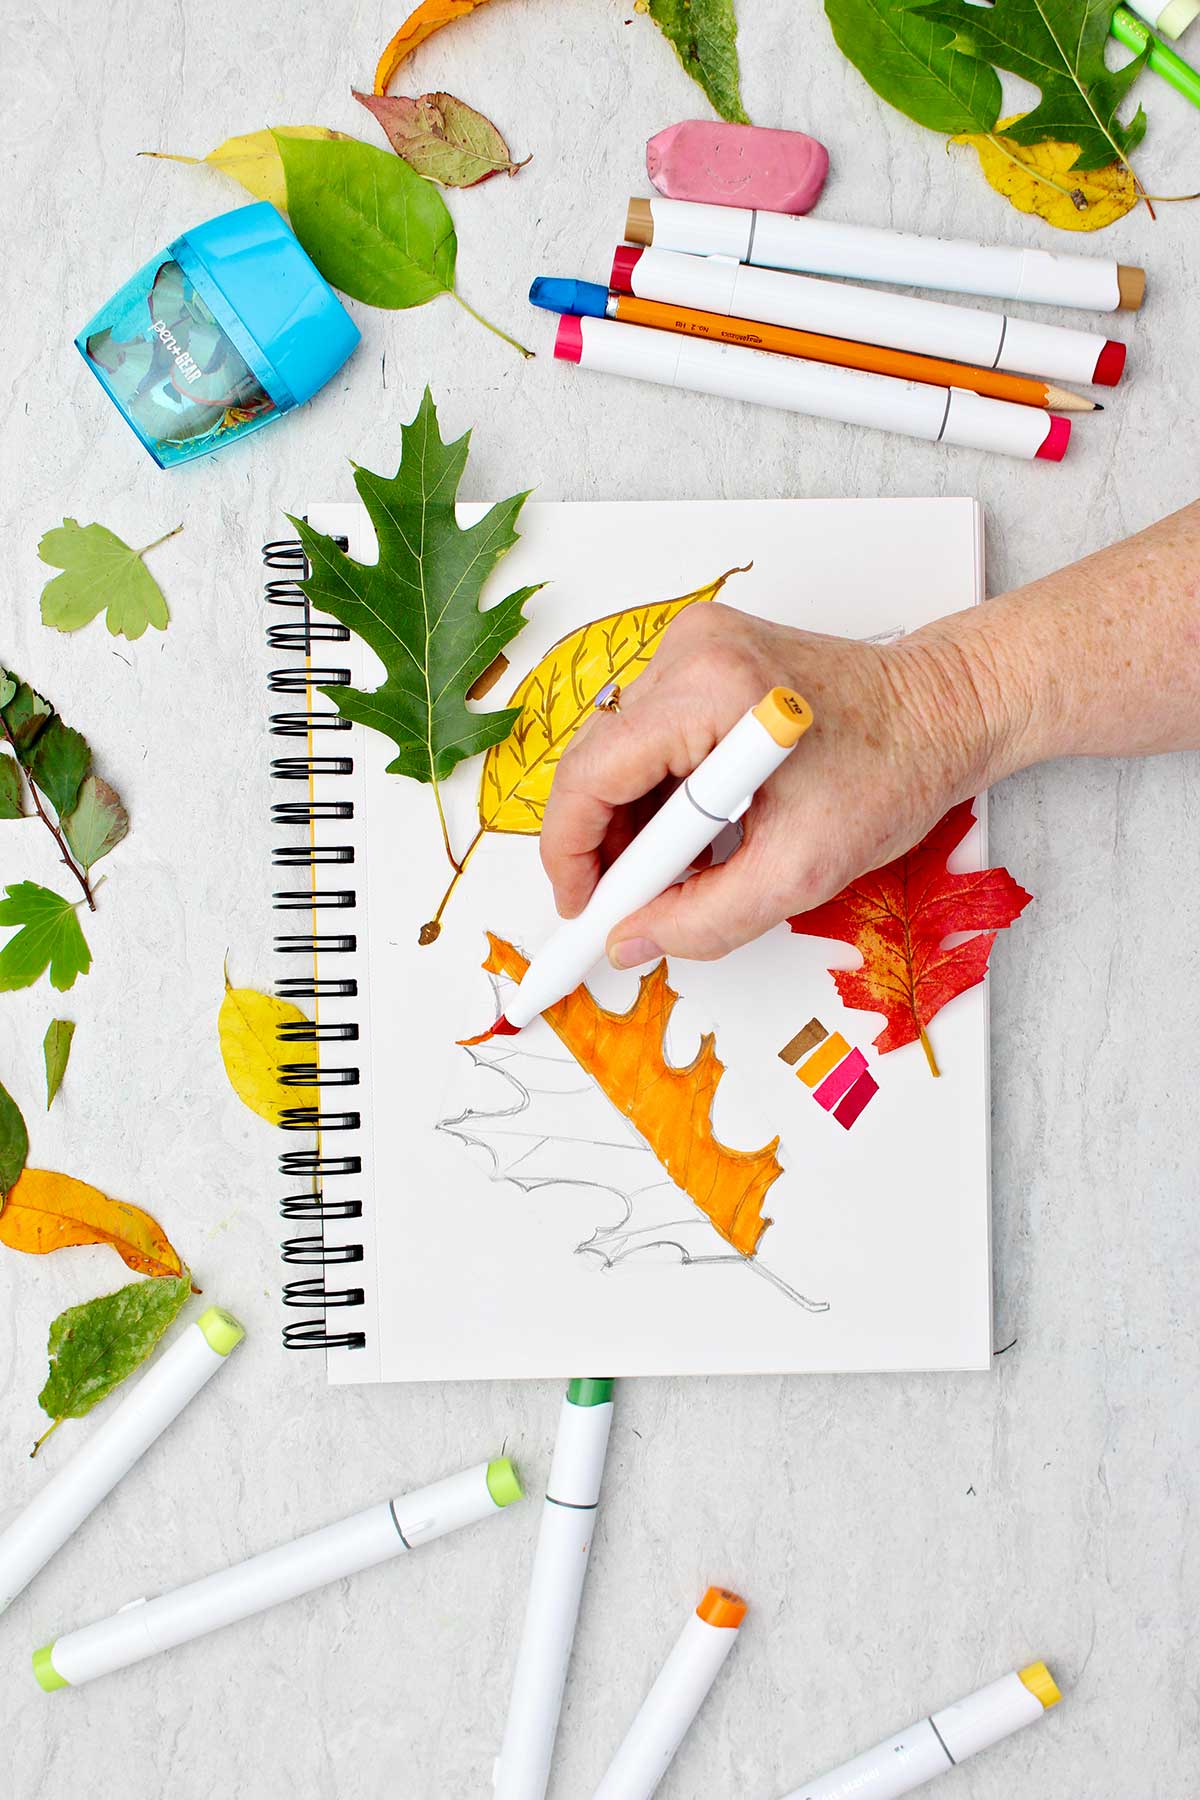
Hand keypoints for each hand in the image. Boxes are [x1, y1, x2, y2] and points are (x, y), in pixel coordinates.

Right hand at [539, 602, 997, 965]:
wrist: (944, 713)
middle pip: (597, 761)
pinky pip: (649, 735)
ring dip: (631, 821)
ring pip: (618, 751)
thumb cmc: (894, 771)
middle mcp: (692, 651)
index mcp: (714, 690)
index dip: (571, 854)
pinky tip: (689, 835)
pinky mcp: (706, 656)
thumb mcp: (801, 872)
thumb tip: (631, 941)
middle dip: (601, 843)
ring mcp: (696, 646)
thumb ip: (705, 920)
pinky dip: (658, 791)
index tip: (581, 910)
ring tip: (669, 876)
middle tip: (621, 908)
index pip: (592, 776)